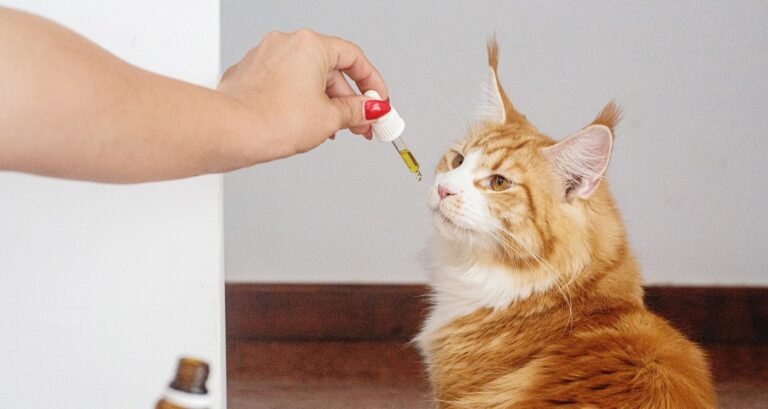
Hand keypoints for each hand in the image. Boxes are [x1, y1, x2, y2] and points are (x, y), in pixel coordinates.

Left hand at [218, 29, 389, 159]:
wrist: (231, 132)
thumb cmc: (272, 119)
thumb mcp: (329, 118)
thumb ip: (356, 111)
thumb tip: (370, 110)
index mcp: (310, 45)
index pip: (353, 58)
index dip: (372, 83)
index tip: (378, 103)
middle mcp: (285, 44)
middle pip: (329, 69)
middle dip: (347, 100)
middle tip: (360, 124)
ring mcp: (264, 58)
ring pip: (305, 79)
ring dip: (323, 103)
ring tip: (332, 130)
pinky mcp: (249, 76)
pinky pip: (283, 86)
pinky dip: (298, 103)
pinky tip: (303, 126)